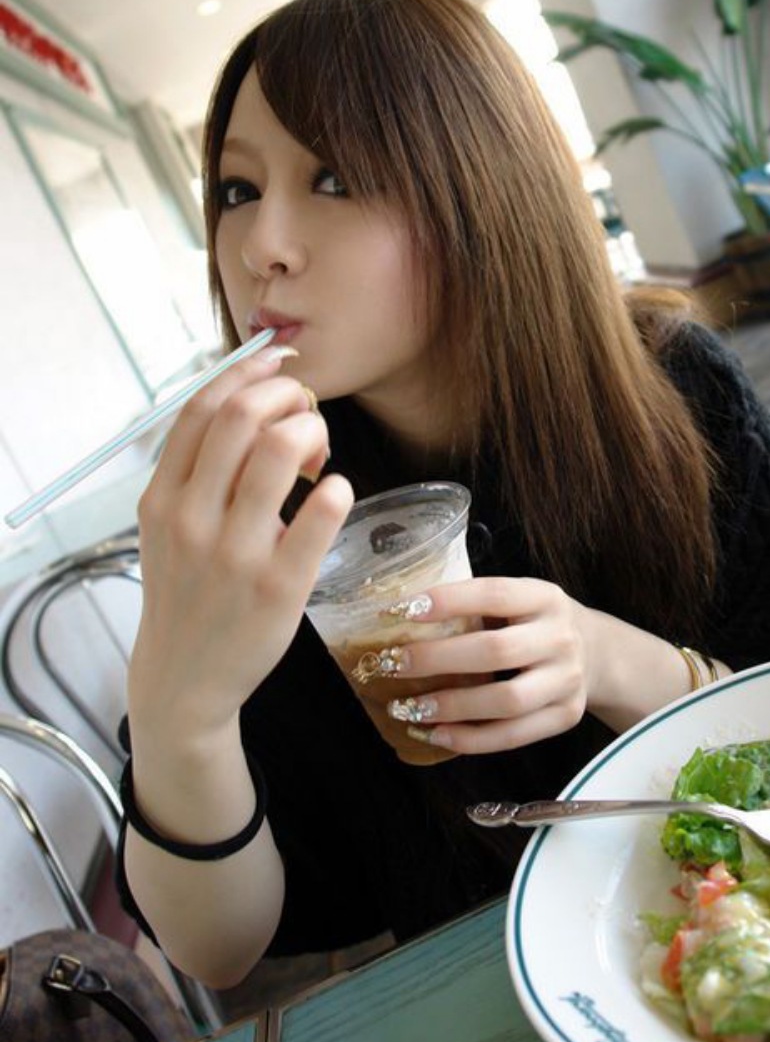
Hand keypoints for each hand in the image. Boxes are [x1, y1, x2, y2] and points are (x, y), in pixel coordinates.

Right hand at [129, 346, 353, 739]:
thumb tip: (248, 398)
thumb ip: (197, 470)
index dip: (248, 372)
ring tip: (318, 456)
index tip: (279, 363)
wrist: (185, 678)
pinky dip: (337, 486)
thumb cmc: (188, 591)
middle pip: (244, 416)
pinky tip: (334, 491)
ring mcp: (235, 553)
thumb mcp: (169, 527)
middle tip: (306, 415)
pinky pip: (322, 512)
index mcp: (162, 497)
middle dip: (288, 397)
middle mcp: (191, 519)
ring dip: (313, 433)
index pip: (202, 408)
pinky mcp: (280, 585)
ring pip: (280, 450)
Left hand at [384, 577, 589, 752]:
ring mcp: (567, 680)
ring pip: (506, 700)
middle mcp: (561, 637)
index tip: (404, 610)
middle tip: (393, 664)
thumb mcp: (518, 600)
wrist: (595, 652)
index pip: (495, 594)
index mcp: (544, 596)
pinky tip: (436, 735)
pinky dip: (471, 739)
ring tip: (408, 708)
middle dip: (437, 659)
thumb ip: (476, 605)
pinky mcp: (565, 715)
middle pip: (496, 651)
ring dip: (451, 707)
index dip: (449, 601)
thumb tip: (402, 614)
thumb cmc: (534, 623)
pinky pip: (514, 735)